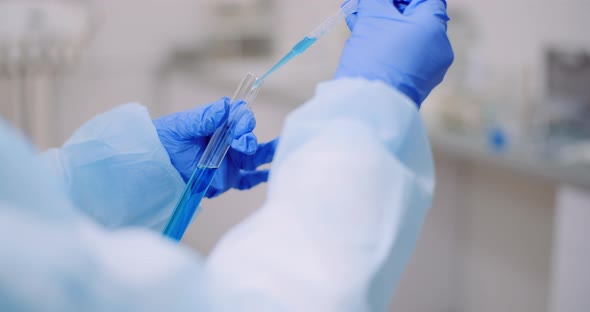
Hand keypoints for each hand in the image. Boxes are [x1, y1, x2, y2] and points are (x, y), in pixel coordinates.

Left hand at [153, 98, 277, 197]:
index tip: (240, 126)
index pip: (240, 118)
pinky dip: (260, 178)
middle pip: (248, 138)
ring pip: (253, 157)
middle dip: (249, 139)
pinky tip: (270, 175)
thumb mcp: (184, 125)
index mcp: (221, 123)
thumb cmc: (169, 137)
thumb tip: (224, 106)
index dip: (244, 120)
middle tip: (243, 143)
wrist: (156, 161)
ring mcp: (231, 161)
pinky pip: (247, 180)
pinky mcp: (228, 179)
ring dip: (265, 154)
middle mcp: (230, 141)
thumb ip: (204, 118)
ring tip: (278, 151)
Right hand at [335, 0, 453, 106]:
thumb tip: (375, 1)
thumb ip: (375, 1)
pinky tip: (362, 36)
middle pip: (413, 17)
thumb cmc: (374, 57)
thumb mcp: (372, 17)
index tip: (381, 1)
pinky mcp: (415, 83)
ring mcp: (428, 68)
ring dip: (381, 24)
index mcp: (434, 27)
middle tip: (362, 5)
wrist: (370, 104)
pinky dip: (386, 45)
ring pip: (405, 36)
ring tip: (355, 18)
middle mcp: (438, 47)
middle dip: (386, 8)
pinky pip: (403, 55)